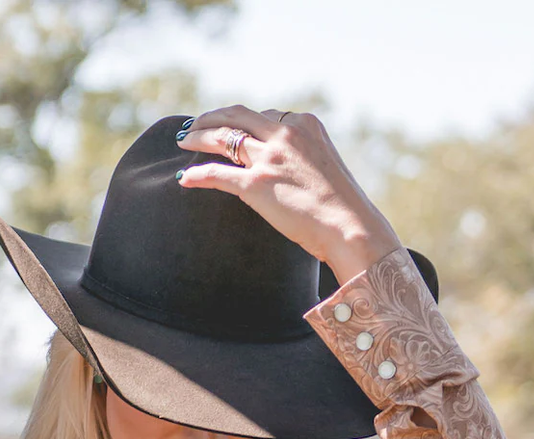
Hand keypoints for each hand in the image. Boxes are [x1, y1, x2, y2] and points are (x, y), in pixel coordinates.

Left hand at [177, 106, 402, 284]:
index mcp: (304, 124)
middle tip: (195, 124)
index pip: (265, 116)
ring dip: (199, 136)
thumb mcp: (324, 166)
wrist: (349, 227)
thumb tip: (285, 169)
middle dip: (212, 117)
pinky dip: (198, 174)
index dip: (244, 122)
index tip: (230, 126)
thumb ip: (302, 157)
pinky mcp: (257, 185)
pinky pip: (218, 174)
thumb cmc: (341, 207)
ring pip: (224, 138)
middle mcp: (285, 134)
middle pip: (238, 116)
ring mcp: (270, 158)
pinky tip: (185, 178)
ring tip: (184, 139)